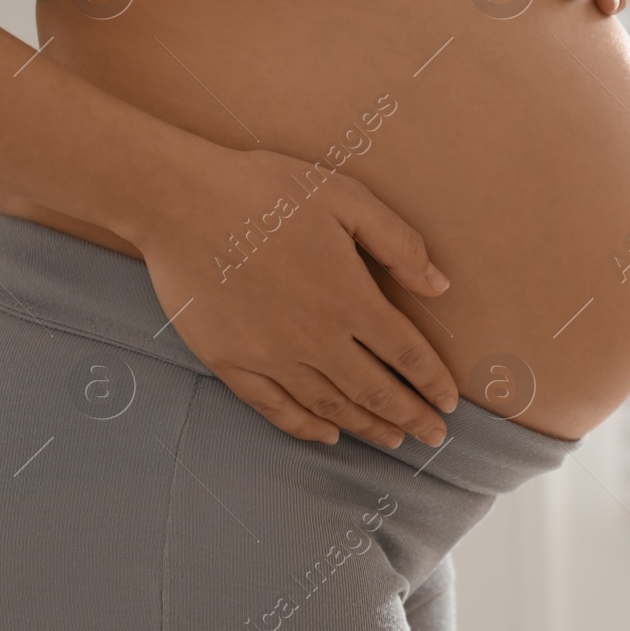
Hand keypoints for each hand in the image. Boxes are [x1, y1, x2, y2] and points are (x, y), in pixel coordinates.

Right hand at [133, 144, 458, 447]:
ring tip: (394, 440)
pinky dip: (305, 427)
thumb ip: (399, 245)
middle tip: (435, 437)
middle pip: (375, 391)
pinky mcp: (229, 362)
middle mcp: (315, 338)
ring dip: (367, 427)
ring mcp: (270, 355)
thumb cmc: (266, 190)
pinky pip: (275, 408)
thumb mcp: (347, 199)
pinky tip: (327, 435)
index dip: (432, 381)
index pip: (406, 354)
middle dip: (411, 417)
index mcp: (349, 298)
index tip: (450, 402)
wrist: (179, 201)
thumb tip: (440, 286)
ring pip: (330, 406)